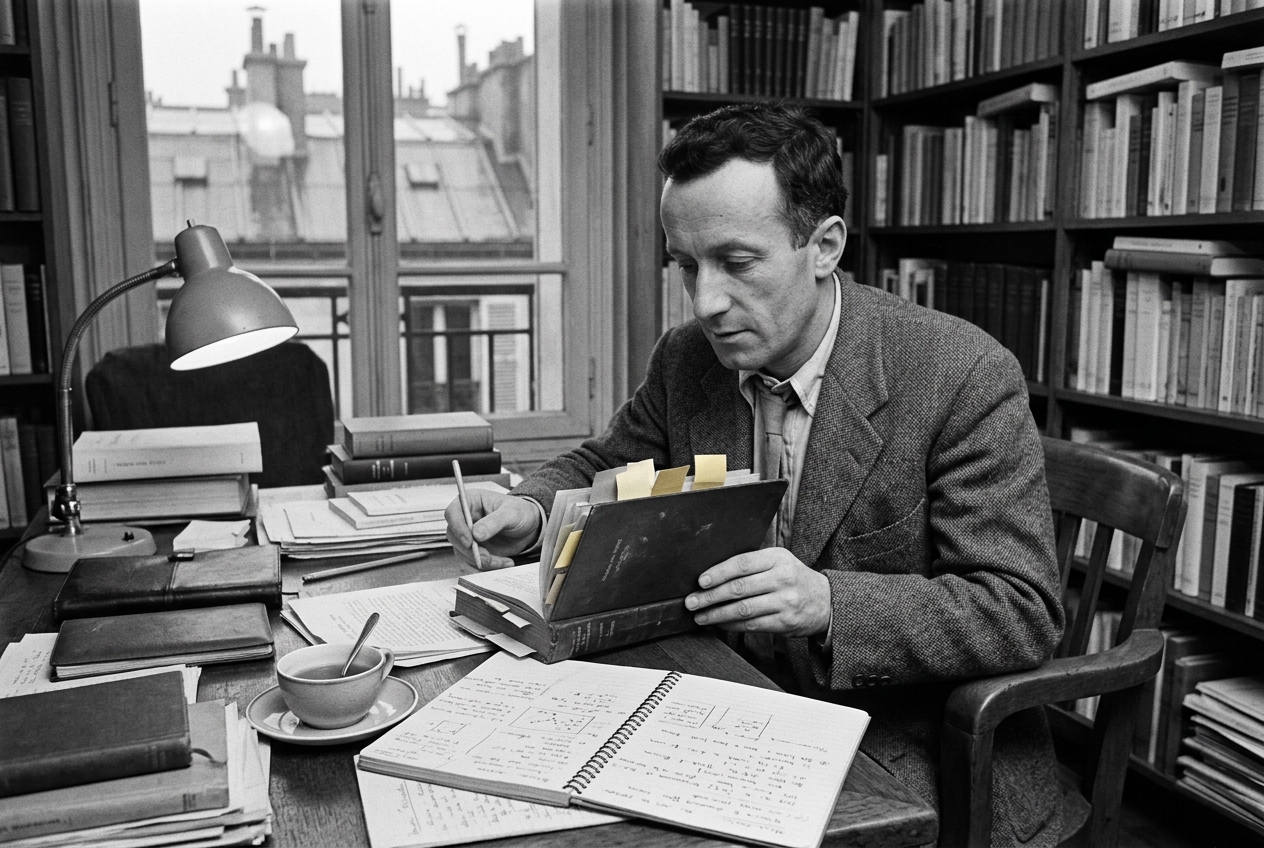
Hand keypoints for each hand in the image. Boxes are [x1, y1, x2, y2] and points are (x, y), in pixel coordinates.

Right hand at [444, 490, 542, 569]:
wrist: (529, 528)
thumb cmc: (520, 513)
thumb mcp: (511, 513)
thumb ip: (494, 522)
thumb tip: (476, 533)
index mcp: (471, 501)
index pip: (453, 513)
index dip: (457, 528)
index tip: (469, 541)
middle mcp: (466, 518)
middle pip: (454, 536)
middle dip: (470, 550)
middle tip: (487, 557)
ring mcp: (469, 535)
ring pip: (463, 552)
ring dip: (482, 560)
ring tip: (503, 560)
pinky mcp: (474, 549)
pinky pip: (474, 561)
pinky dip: (489, 565)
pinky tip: (505, 562)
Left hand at [685, 548, 830, 636]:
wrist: (826, 601)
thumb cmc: (793, 578)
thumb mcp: (779, 561)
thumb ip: (752, 565)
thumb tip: (712, 574)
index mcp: (777, 558)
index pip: (742, 564)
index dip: (718, 573)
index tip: (700, 581)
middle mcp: (782, 578)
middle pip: (739, 588)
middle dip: (710, 596)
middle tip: (692, 602)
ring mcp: (785, 602)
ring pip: (742, 609)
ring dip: (716, 614)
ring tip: (700, 616)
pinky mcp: (785, 622)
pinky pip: (752, 625)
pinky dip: (731, 625)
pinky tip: (719, 623)